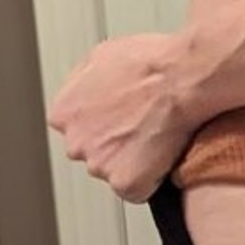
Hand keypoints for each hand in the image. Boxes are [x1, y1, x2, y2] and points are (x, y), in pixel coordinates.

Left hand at [47, 32, 197, 203]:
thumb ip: (84, 81)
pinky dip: (151, 179)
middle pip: (93, 152)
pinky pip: (138, 190)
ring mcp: (99, 165)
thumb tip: (86, 89)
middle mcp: (76, 142)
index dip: (102, 123)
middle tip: (141, 126)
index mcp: (64, 113)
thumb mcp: (102, 54)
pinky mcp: (126, 183)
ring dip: (132, 161)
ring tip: (156, 137)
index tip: (118, 118)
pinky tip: (163, 156)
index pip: (76, 129)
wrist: (180, 78)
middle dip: (113, 144)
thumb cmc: (150, 62)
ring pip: (114, 172)